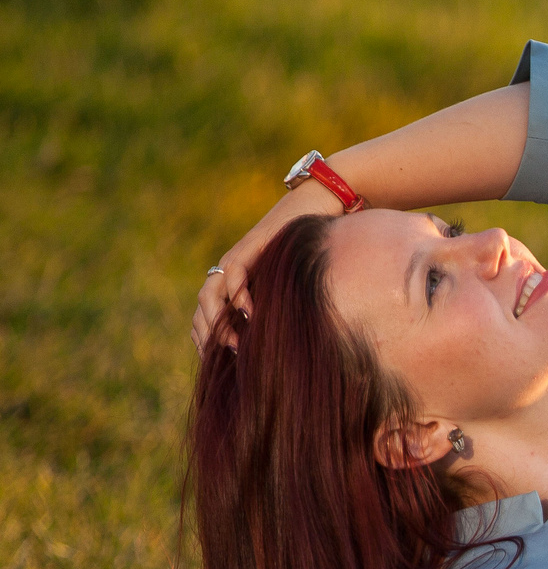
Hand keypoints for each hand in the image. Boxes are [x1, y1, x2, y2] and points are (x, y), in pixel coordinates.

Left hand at [191, 180, 343, 354]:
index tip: (215, 366)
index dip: (207, 339)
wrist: (323, 202)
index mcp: (239, 281)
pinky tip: (249, 314)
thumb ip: (287, 305)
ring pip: (211, 291)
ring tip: (234, 345)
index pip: (209, 313)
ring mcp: (239, 256)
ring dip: (218, 320)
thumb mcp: (300, 283)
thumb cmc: (316, 246)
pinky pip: (235, 271)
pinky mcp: (252, 245)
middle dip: (207, 335)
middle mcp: (232, 270)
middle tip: (219, 361)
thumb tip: (294, 343)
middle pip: (203, 306)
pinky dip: (238, 293)